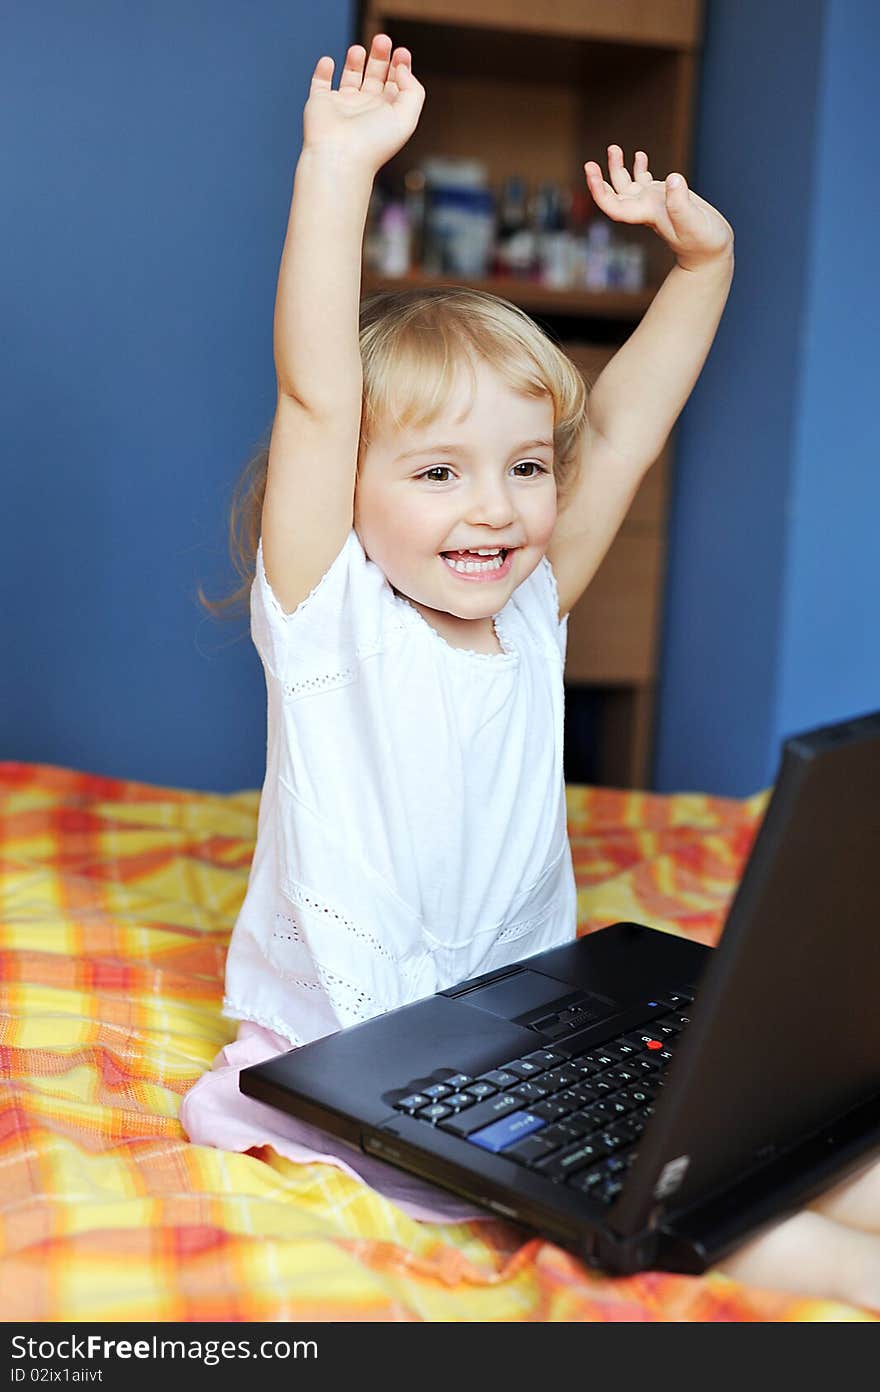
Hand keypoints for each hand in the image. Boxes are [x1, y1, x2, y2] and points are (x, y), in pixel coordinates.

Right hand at [303, 34, 424, 173]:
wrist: (340, 156)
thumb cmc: (374, 143)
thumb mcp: (407, 117)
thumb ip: (413, 90)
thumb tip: (401, 67)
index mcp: (386, 113)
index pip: (396, 84)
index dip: (401, 65)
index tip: (402, 52)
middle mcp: (365, 109)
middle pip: (375, 75)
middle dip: (380, 56)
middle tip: (382, 40)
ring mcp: (343, 106)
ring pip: (350, 76)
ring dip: (355, 59)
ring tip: (358, 50)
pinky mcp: (320, 103)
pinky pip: (320, 83)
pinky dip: (323, 70)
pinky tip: (329, 62)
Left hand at [584, 146, 733, 271]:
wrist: (710, 252)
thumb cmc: (702, 243)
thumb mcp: (693, 223)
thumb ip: (681, 203)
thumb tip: (672, 178)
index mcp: (647, 215)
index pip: (614, 207)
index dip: (599, 192)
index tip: (592, 174)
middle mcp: (645, 209)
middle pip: (614, 195)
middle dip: (600, 180)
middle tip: (589, 164)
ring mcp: (653, 202)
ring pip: (627, 185)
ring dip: (617, 168)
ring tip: (613, 149)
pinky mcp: (664, 197)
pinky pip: (644, 180)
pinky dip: (639, 167)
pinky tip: (640, 155)